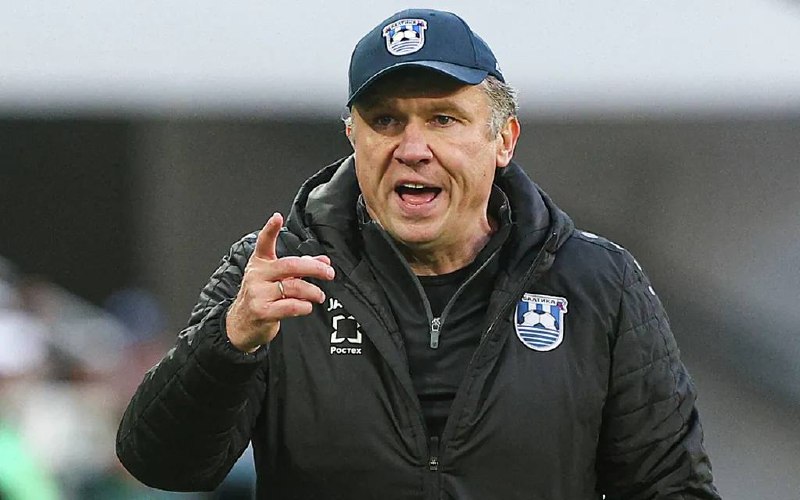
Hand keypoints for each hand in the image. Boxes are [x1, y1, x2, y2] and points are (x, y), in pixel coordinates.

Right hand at [225, 212, 334, 352]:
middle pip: (290, 265)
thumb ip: (299, 269)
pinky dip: (304, 306)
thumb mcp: (276, 279)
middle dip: (314, 268)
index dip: (270, 229)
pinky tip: (307, 306)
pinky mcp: (263, 311)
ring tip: (319, 295)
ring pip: (294, 287)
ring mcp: (258, 293)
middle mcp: (257, 275)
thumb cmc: (262, 297)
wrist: (241, 325)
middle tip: (329, 273)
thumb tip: (324, 261)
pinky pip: (291, 306)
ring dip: (313, 291)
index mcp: (260, 263)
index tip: (277, 217)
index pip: (264, 243)